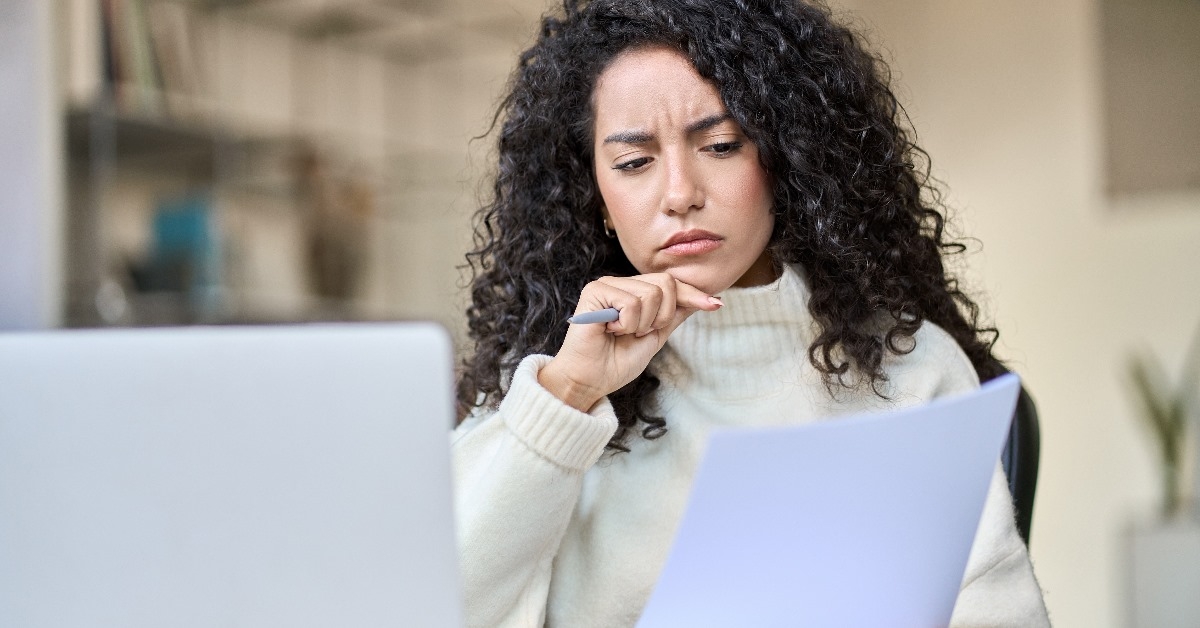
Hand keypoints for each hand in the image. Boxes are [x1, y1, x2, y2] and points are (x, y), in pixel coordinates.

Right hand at [538, 273, 721, 411]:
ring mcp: (608, 285)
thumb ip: (674, 316)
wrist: (590, 380)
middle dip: (662, 317)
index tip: (715, 304)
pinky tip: (609, 330)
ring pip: (651, 294)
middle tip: (638, 333)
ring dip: (642, 324)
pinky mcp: (595, 291)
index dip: (692, 294)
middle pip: (666, 284)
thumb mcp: (655, 337)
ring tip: (621, 333)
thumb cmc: (616, 362)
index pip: (671, 284)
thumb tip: (704, 299)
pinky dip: (626, 324)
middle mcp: (622, 284)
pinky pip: (632, 303)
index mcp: (635, 293)